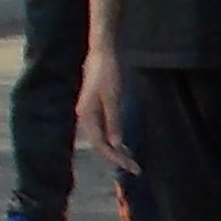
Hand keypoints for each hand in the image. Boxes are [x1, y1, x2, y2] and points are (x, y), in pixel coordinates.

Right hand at [81, 60, 129, 174]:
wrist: (103, 51)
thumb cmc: (108, 72)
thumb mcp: (113, 97)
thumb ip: (114, 121)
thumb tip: (116, 144)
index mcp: (87, 115)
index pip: (101, 145)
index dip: (116, 158)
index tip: (132, 167)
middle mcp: (85, 116)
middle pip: (101, 144)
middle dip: (117, 157)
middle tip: (136, 169)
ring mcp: (89, 112)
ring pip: (102, 138)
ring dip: (116, 150)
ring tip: (131, 160)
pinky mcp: (95, 107)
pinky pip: (104, 129)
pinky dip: (115, 138)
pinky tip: (123, 144)